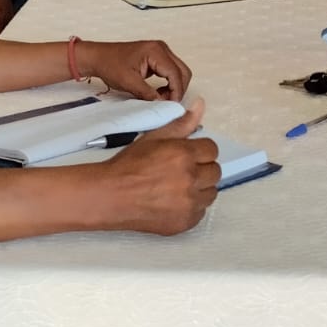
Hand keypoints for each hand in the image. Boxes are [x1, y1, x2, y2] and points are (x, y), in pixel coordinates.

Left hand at [76, 39, 192, 100]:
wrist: (98, 57)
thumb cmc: (109, 64)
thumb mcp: (129, 82)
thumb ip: (148, 94)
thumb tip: (163, 103)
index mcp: (156, 51)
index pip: (176, 74)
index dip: (176, 91)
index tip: (172, 105)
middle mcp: (161, 48)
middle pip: (182, 71)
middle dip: (178, 89)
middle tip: (168, 103)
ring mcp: (160, 52)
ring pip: (179, 72)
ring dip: (174, 87)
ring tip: (161, 98)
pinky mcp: (157, 57)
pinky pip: (171, 71)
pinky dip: (169, 83)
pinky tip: (158, 92)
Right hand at [102, 98, 219, 233]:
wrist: (111, 196)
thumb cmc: (130, 165)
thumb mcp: (154, 138)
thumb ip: (182, 123)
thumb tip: (201, 104)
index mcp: (184, 154)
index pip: (212, 150)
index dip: (199, 151)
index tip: (186, 156)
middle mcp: (190, 178)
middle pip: (215, 172)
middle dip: (201, 169)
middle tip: (180, 171)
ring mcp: (189, 203)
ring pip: (211, 193)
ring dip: (199, 188)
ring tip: (177, 187)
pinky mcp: (185, 222)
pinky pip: (201, 212)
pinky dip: (191, 207)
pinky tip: (173, 202)